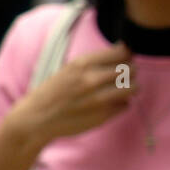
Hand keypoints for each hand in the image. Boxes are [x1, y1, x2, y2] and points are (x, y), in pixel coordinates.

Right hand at [8, 42, 135, 145]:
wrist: (35, 118)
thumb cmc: (54, 91)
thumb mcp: (71, 68)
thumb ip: (96, 62)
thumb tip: (126, 51)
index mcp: (83, 64)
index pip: (123, 53)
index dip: (126, 56)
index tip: (123, 60)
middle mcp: (92, 79)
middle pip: (131, 70)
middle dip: (130, 73)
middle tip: (122, 78)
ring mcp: (99, 99)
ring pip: (134, 88)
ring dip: (130, 88)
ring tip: (120, 90)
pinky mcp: (103, 116)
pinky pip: (126, 105)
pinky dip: (121, 104)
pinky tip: (109, 104)